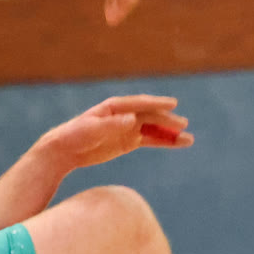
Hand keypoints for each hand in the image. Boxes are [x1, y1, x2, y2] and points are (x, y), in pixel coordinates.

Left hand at [38, 95, 192, 172]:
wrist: (65, 150)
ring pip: (154, 129)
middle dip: (167, 120)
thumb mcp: (91, 130)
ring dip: (170, 133)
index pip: (139, 103)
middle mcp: (124, 115)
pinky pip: (151, 139)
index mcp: (114, 107)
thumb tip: (133, 119)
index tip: (173, 104)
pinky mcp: (129, 141)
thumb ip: (112, 125)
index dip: (156, 103)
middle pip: (150, 116)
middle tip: (183, 125)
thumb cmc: (74, 136)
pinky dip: (164, 141)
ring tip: (189, 139)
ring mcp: (128, 127)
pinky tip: (178, 143)